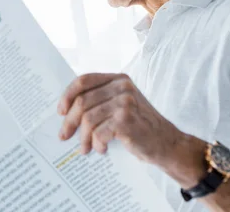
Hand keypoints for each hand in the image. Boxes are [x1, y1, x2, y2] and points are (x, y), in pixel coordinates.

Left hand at [57, 73, 184, 165]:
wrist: (168, 144)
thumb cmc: (141, 127)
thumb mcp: (122, 106)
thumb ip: (101, 101)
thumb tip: (66, 112)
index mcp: (118, 79)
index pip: (84, 80)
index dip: (67, 95)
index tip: (60, 111)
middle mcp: (122, 87)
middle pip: (82, 101)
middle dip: (70, 121)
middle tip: (64, 136)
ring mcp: (124, 102)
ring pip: (88, 119)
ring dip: (83, 138)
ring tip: (84, 148)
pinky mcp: (126, 120)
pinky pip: (99, 133)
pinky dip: (97, 144)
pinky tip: (101, 150)